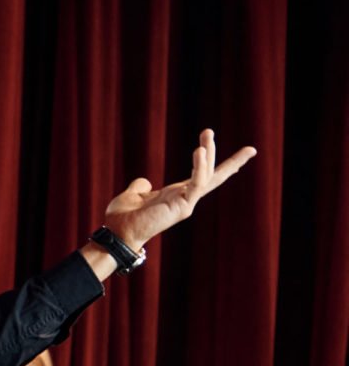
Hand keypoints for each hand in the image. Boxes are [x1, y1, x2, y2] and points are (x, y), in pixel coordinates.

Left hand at [104, 129, 255, 249]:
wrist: (117, 232)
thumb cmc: (122, 218)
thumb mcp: (133, 195)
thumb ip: (141, 187)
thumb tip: (145, 181)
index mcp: (176, 195)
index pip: (202, 177)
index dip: (214, 164)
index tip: (238, 155)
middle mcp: (185, 199)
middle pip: (214, 177)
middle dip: (232, 162)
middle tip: (249, 147)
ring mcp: (186, 204)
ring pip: (207, 176)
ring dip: (208, 153)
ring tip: (207, 133)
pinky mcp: (183, 206)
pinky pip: (197, 183)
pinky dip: (200, 167)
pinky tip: (199, 151)